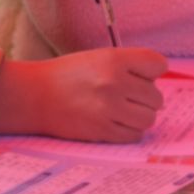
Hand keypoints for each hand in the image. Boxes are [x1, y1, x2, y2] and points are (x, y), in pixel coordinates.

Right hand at [0, 48, 166, 142]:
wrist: (35, 96)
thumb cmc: (69, 75)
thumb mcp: (99, 58)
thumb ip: (129, 66)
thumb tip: (158, 81)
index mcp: (114, 59)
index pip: (158, 64)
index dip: (152, 72)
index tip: (141, 76)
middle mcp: (114, 82)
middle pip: (156, 96)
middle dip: (145, 98)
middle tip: (126, 96)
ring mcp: (109, 108)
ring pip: (149, 118)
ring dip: (139, 116)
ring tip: (122, 111)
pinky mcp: (102, 130)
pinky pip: (134, 135)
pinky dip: (129, 131)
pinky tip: (114, 122)